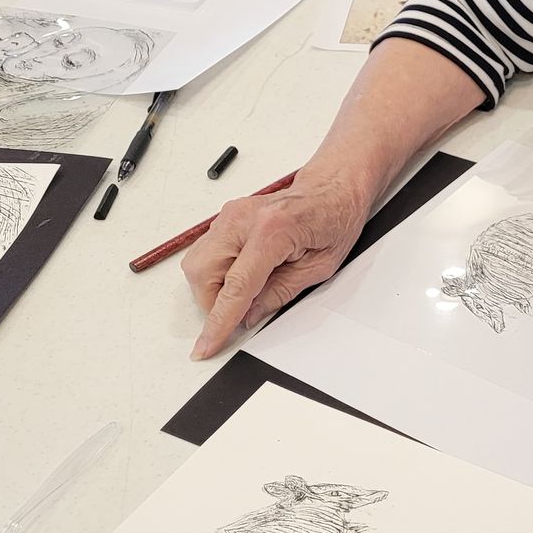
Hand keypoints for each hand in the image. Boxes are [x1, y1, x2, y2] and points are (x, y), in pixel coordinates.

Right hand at [183, 172, 371, 359]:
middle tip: (243, 309)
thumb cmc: (334, 218)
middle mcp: (243, 219)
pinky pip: (207, 251)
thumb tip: (248, 316)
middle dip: (214, 302)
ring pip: (198, 263)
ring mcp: (231, 214)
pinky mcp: (227, 216)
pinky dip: (219, 271)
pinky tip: (247, 270)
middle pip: (202, 273)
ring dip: (216, 286)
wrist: (332, 187)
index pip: (235, 287)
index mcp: (271, 231)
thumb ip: (280, 293)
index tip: (206, 345)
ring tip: (252, 285)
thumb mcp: (319, 268)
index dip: (218, 322)